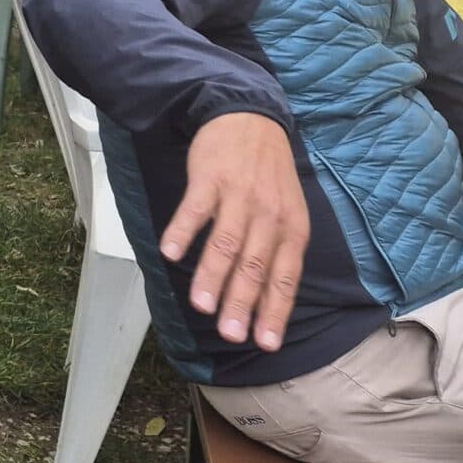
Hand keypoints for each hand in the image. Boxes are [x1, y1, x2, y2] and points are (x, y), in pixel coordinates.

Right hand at [164, 112, 309, 350]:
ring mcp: (239, 196)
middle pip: (255, 266)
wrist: (251, 119)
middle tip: (230, 334)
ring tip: (200, 305)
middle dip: (242, 303)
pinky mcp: (210, 178)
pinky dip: (184, 231)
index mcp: (291, 229)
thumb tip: (266, 299)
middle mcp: (269, 216)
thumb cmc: (269, 174)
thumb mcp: (288, 212)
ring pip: (226, 242)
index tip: (264, 343)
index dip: (274, 311)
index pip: (284, 278)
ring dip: (212, 275)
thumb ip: (277, 251)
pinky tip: (170, 253)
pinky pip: (195, 209)